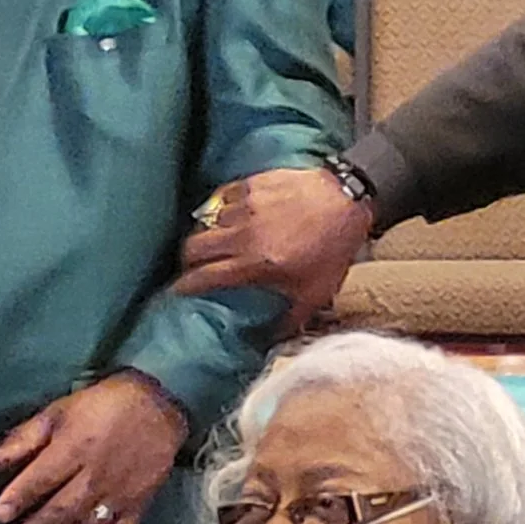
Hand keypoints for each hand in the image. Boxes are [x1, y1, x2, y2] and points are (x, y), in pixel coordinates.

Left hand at [0, 372, 186, 523]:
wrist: (160, 406)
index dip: (19, 497)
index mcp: (76, 447)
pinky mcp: (138, 506)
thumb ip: (26, 438)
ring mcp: (120, 494)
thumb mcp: (60, 411)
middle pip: (62, 509)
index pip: (42, 478)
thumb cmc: (103, 405)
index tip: (0, 515)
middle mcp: (96, 475)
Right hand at [175, 167, 371, 329]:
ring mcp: (245, 205)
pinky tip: (229, 215)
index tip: (177, 291)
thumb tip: (272, 340)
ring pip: (207, 221)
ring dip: (209, 233)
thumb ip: (291, 319)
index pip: (204, 277)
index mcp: (254, 263)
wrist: (347, 199)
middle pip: (193, 246)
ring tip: (215, 240)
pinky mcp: (252, 183)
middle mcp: (243, 234)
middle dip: (188, 259)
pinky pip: (222, 196)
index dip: (185, 286)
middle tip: (193, 266)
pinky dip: (221, 207)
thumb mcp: (316, 291)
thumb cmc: (334, 247)